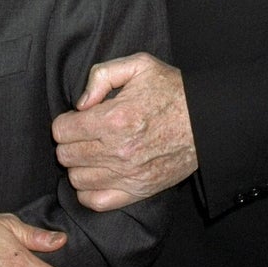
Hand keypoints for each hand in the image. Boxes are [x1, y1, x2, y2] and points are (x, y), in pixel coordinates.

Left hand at [52, 53, 197, 210]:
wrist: (206, 121)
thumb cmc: (172, 90)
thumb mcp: (139, 65)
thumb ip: (102, 75)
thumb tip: (80, 103)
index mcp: (114, 118)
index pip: (61, 130)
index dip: (66, 121)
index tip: (78, 117)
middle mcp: (118, 151)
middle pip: (65, 155)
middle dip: (70, 141)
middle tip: (86, 133)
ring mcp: (127, 175)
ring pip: (76, 178)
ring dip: (79, 164)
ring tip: (93, 151)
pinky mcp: (138, 191)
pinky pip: (96, 201)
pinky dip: (88, 190)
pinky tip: (97, 173)